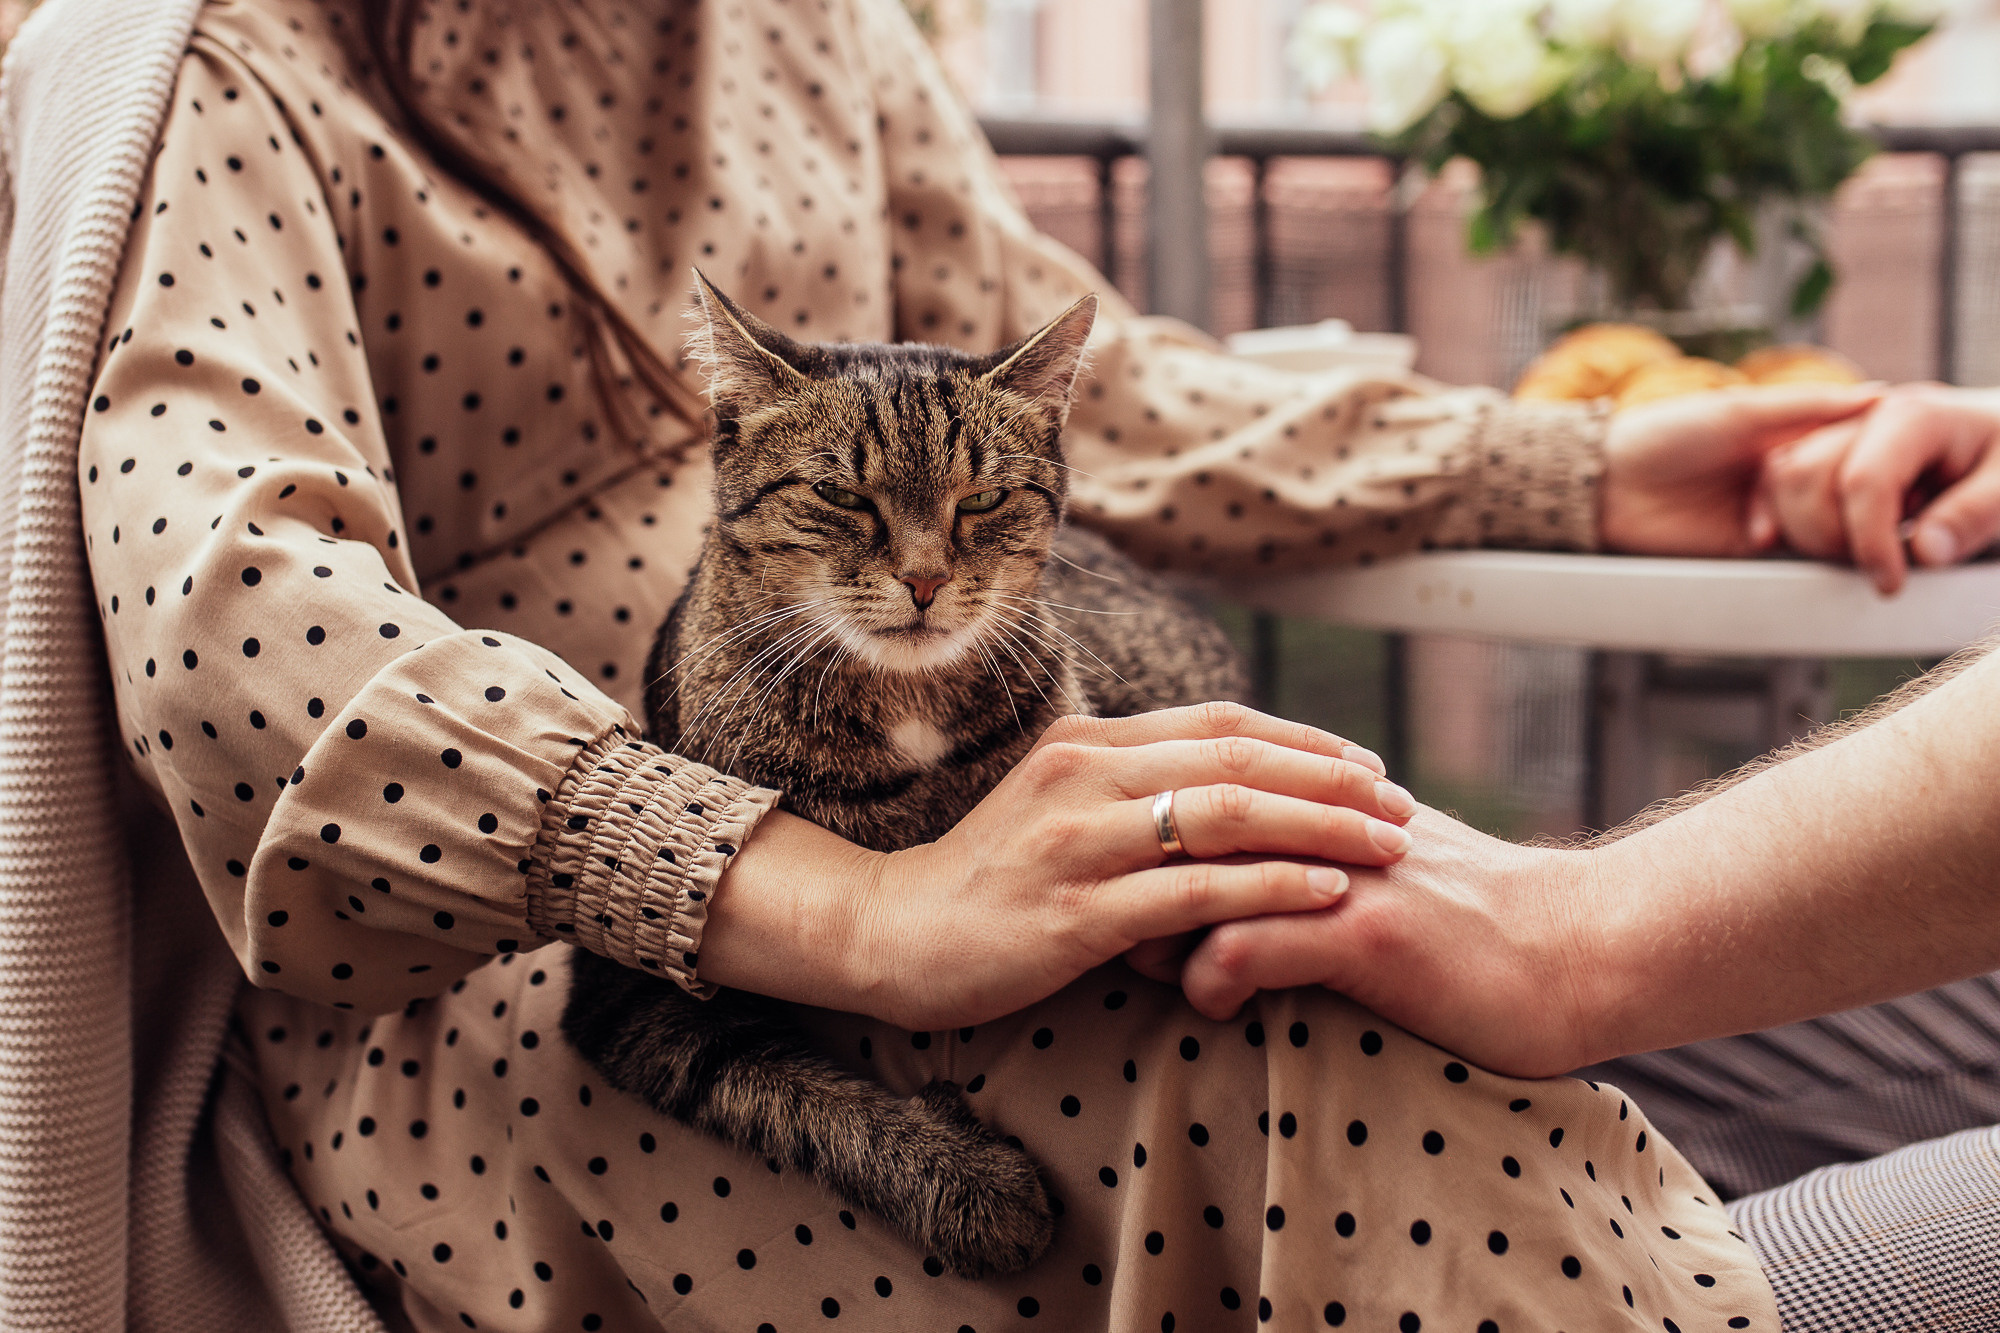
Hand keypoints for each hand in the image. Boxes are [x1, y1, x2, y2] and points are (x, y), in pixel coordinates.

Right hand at [844, 703, 1416, 1030]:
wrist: (895, 935)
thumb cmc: (989, 882)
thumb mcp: (1058, 811)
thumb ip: (1132, 792)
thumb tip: (1229, 793)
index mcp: (1086, 742)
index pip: (1218, 723)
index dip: (1303, 740)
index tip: (1368, 766)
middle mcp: (1083, 774)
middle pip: (1235, 757)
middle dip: (1332, 779)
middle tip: (1401, 804)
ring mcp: (1077, 841)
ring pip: (1224, 815)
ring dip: (1320, 827)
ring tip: (1387, 846)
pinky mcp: (1076, 912)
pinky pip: (1195, 892)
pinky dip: (1271, 889)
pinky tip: (1327, 894)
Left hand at [1139, 806, 1600, 1077]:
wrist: (1580, 949)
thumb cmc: (1480, 924)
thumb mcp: (1390, 862)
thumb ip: (1320, 848)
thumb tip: (1249, 866)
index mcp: (1320, 802)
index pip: (1198, 789)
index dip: (1143, 826)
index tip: (1112, 873)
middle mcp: (1321, 823)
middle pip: (1181, 825)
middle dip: (1129, 875)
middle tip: (1102, 922)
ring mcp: (1339, 872)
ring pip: (1200, 880)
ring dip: (1153, 930)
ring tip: (1139, 965)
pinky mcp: (1362, 931)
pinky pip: (1243, 945)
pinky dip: (1208, 979)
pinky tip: (1212, 1006)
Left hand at [1599, 383, 1878, 556]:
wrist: (1608, 488)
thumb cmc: (1665, 437)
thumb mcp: (1740, 411)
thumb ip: (1805, 406)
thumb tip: (1879, 396)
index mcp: (1785, 434)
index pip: (1852, 444)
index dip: (1881, 453)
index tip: (1910, 458)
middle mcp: (1784, 475)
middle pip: (1847, 489)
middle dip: (1867, 496)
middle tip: (1900, 501)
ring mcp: (1770, 514)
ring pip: (1829, 524)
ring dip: (1844, 526)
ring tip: (1872, 526)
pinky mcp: (1750, 553)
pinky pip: (1796, 557)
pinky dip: (1815, 554)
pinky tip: (1840, 551)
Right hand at [1750, 384, 1999, 593]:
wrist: (1998, 441)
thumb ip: (1973, 516)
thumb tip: (1924, 551)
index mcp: (1913, 416)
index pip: (1864, 479)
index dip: (1869, 541)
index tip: (1891, 582)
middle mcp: (1863, 417)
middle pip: (1807, 478)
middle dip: (1834, 537)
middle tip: (1884, 565)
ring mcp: (1836, 433)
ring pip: (1782, 483)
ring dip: (1809, 532)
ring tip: (1865, 548)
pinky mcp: (1820, 454)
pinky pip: (1774, 486)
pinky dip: (1784, 520)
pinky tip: (1823, 543)